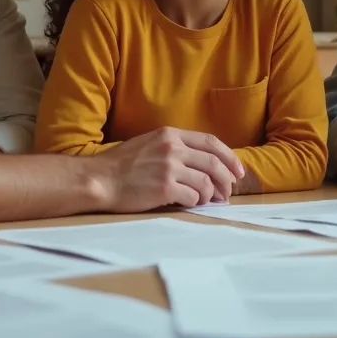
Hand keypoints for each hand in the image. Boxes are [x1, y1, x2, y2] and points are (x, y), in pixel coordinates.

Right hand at [97, 127, 244, 211]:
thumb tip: (202, 164)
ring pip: (206, 182)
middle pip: (214, 163)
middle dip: (226, 180)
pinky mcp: (165, 187)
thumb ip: (174, 148)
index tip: (237, 171)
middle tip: (227, 192)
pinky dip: (194, 202)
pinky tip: (187, 203)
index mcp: (169, 134)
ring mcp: (169, 167)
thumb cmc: (121, 166)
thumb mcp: (148, 144)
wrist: (99, 179)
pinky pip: (192, 196)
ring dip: (209, 195)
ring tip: (204, 200)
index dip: (229, 157)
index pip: (211, 142)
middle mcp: (172, 148)